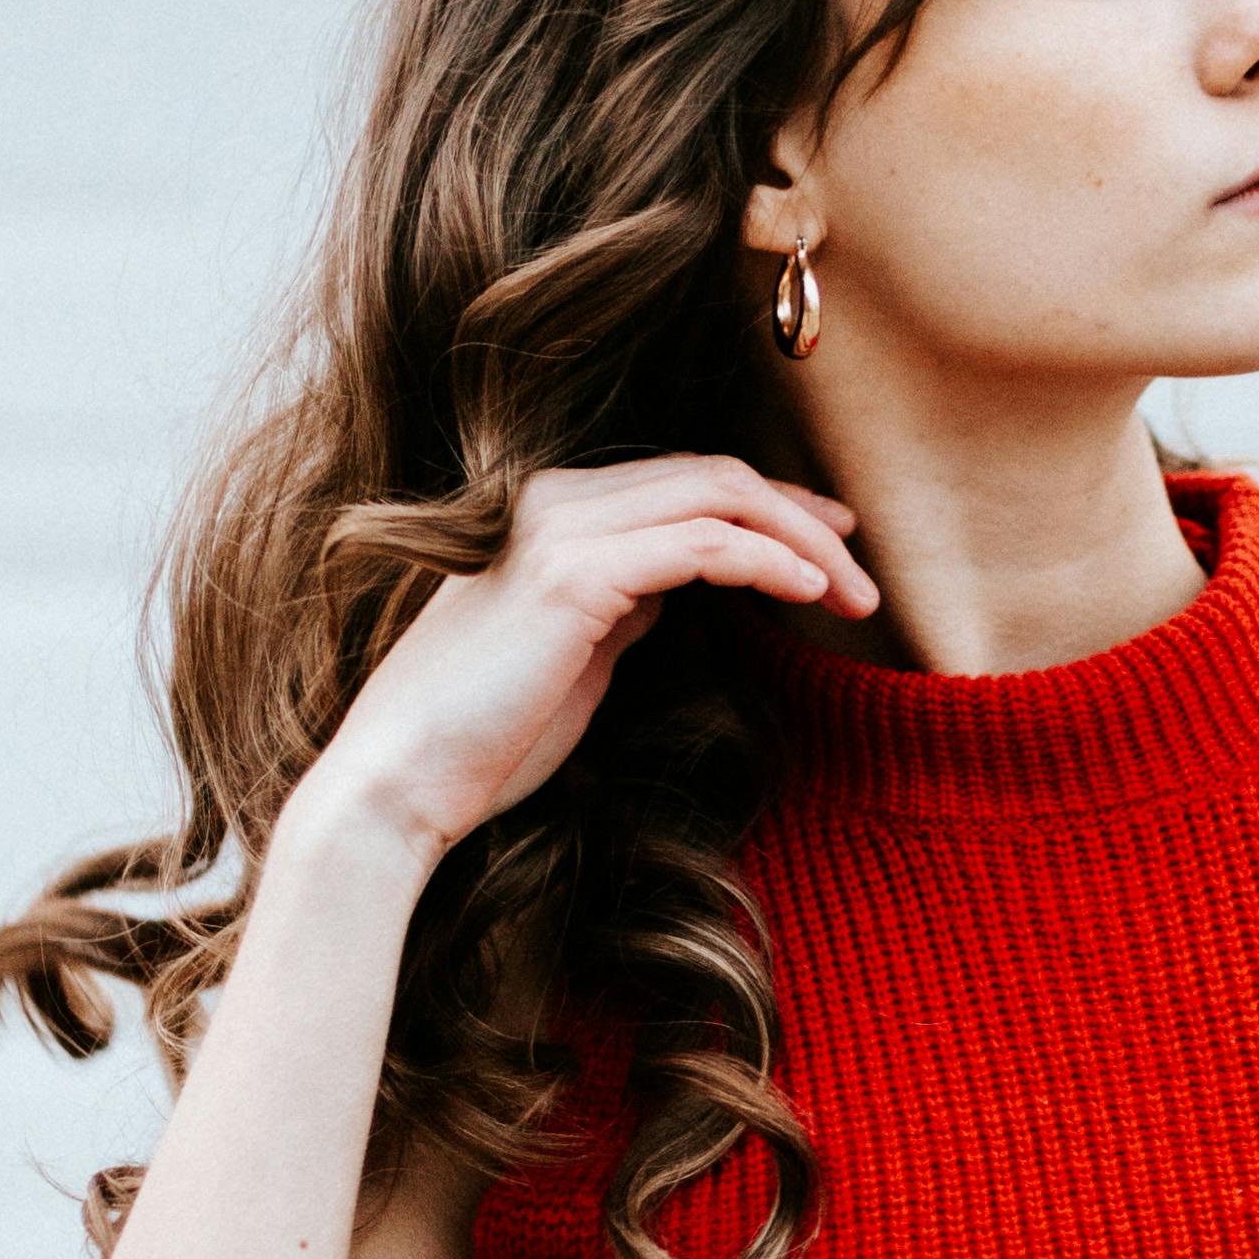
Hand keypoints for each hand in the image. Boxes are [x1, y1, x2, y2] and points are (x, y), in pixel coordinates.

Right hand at [289, 456, 874, 874]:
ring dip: (802, 540)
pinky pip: (702, 544)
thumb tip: (675, 590)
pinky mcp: (574, 576)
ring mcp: (561, 529)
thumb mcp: (574, 657)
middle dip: (801, 516)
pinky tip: (807, 592)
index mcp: (550, 513)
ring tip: (854, 597)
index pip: (684, 482)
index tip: (829, 546)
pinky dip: (768, 560)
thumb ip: (621, 607)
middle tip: (861, 573)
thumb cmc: (480, 741)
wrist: (397, 785)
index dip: (768, 508)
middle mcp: (554, 500)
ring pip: (718, 493)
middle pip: (712, 474)